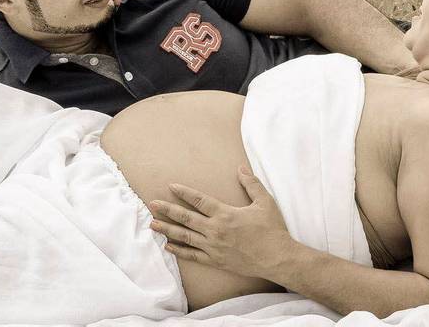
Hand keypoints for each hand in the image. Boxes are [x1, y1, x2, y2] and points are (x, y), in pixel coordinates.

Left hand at [148, 165, 293, 279]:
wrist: (277, 258)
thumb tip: (240, 168)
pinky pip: (193, 255)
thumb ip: (251, 183)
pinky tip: (168, 246)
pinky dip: (179, 251)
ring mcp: (213, 247)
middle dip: (167, 210)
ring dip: (167, 230)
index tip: (171, 186)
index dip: (184, 192)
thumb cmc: (272, 229)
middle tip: (152, 204)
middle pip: (186, 218)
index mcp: (225, 214)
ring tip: (153, 225)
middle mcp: (215, 230)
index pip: (199, 200)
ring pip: (185, 237)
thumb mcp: (264, 202)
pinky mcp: (216, 261)